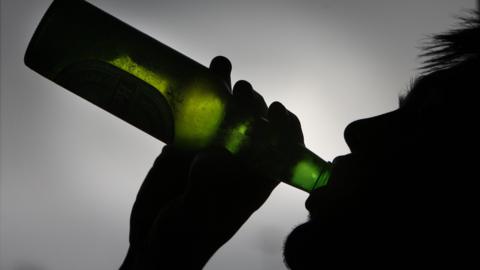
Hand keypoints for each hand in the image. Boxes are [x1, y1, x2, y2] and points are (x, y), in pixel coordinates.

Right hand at [121, 56, 304, 268]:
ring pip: (224, 114)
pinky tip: (197, 76)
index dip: (285, 130)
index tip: (279, 111)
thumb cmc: (182, 242)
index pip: (280, 152)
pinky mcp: (184, 145)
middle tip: (243, 91)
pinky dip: (196, 96)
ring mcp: (209, 151)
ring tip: (221, 67)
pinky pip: (193, 116)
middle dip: (253, 105)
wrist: (150, 245)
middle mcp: (235, 162)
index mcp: (252, 183)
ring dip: (227, 91)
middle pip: (253, 125)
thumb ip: (205, 189)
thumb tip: (212, 156)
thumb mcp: (196, 220)